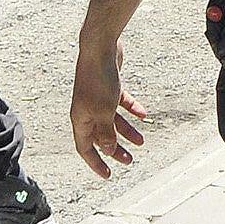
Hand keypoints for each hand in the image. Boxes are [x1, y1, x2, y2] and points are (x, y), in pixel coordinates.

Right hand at [70, 38, 148, 177]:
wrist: (100, 49)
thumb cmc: (98, 81)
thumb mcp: (104, 112)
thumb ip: (106, 133)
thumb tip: (108, 150)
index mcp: (80, 119)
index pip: (85, 148)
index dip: (96, 162)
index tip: (108, 174)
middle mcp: (87, 110)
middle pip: (101, 136)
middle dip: (115, 149)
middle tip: (130, 160)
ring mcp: (98, 98)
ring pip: (113, 121)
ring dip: (127, 131)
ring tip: (142, 141)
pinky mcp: (109, 86)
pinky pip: (120, 103)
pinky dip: (131, 109)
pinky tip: (143, 114)